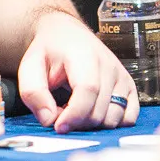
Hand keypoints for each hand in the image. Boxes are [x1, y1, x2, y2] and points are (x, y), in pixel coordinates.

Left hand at [17, 10, 137, 132]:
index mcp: (84, 55)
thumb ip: (33, 93)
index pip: (88, 90)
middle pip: (99, 110)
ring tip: (75, 109)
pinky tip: (93, 112)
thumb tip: (49, 120)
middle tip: (60, 112)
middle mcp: (108, 64)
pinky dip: (110, 122)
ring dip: (92, 124)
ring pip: (114, 118)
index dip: (74, 115)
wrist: (66, 33)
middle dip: (77, 122)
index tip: (58, 127)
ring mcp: (121, 75)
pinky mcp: (129, 86)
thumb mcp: (30, 66)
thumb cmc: (48, 51)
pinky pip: (129, 117)